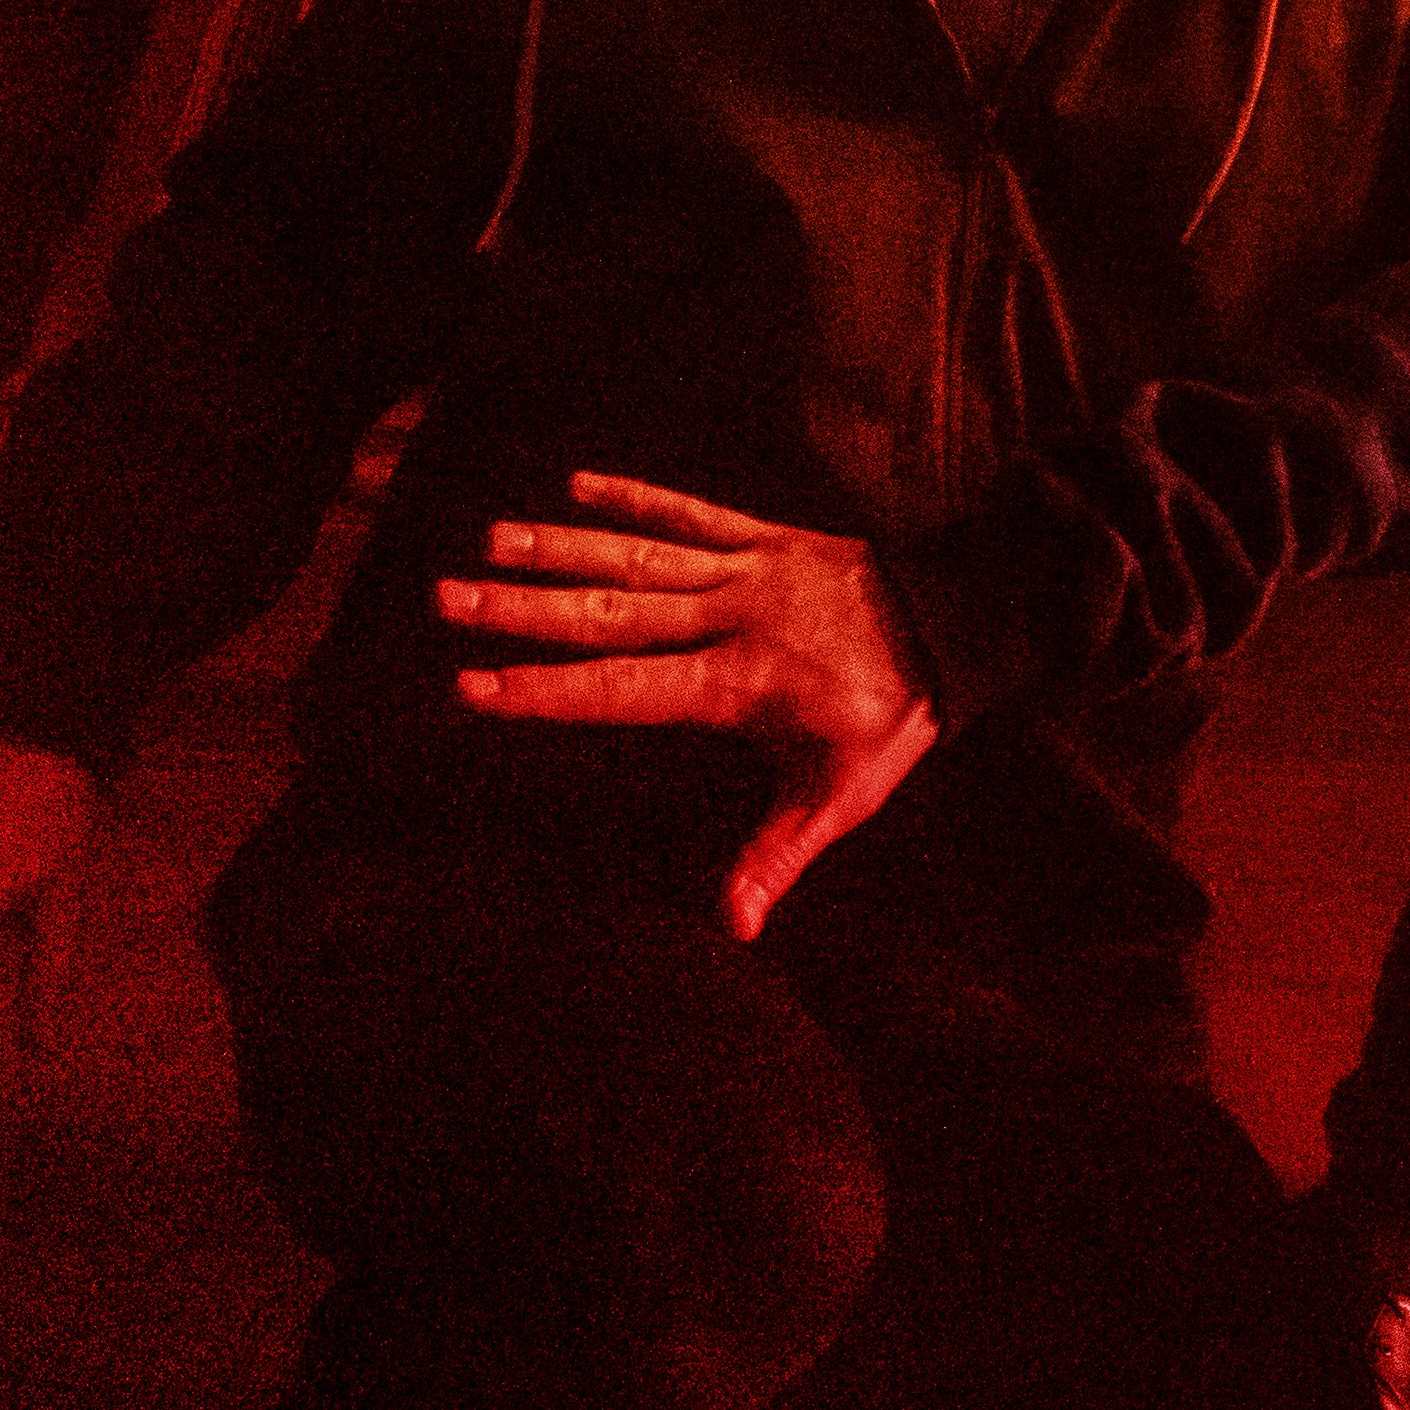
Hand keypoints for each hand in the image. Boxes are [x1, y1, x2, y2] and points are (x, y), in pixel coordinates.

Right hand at [443, 473, 933, 936]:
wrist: (965, 619)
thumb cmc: (896, 715)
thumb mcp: (843, 794)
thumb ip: (778, 855)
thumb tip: (735, 928)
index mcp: (740, 683)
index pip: (624, 690)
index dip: (546, 692)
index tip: (472, 686)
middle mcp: (732, 617)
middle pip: (612, 614)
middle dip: (524, 611)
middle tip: (444, 598)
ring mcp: (748, 568)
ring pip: (639, 556)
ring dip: (561, 547)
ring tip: (489, 540)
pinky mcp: (768, 534)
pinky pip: (693, 511)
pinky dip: (637, 494)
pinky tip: (579, 482)